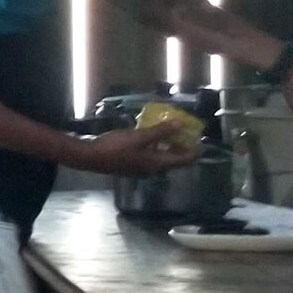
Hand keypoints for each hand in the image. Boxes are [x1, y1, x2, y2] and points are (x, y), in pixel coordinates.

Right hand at [70, 127, 198, 177]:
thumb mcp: (140, 136)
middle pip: (173, 161)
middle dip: (183, 149)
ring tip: (172, 135)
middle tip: (188, 136)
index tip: (203, 143)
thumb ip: (161, 131)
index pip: (183, 160)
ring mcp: (140, 168)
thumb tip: (181, 124)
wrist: (90, 157)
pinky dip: (157, 149)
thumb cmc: (115, 147)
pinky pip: (151, 158)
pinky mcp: (131, 164)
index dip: (195, 152)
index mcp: (157, 163)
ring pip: (162, 160)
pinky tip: (151, 139)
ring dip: (168, 149)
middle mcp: (152, 169)